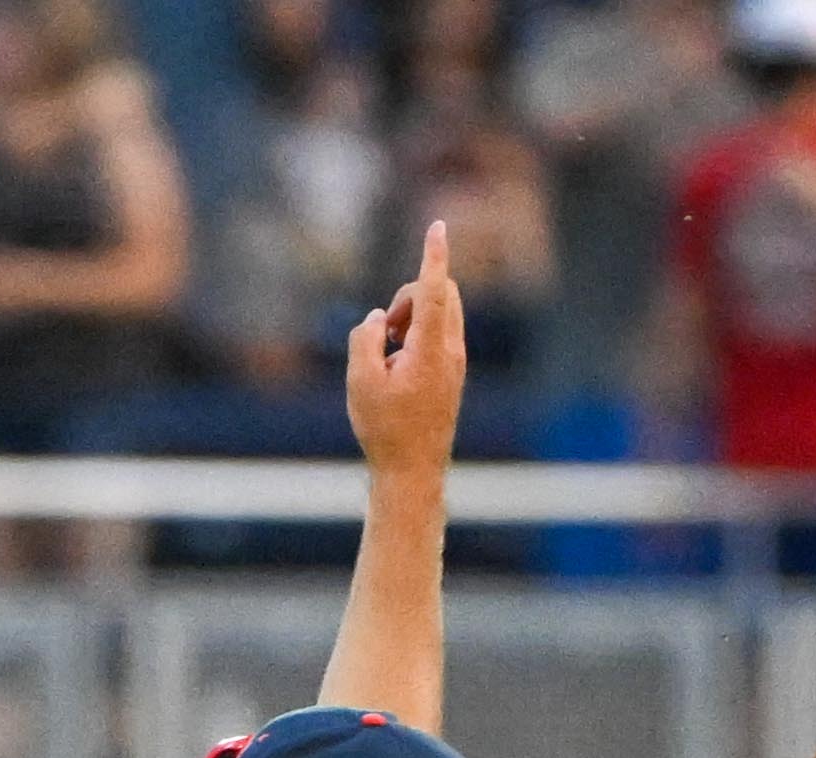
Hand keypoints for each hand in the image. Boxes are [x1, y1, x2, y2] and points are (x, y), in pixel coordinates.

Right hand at [338, 215, 465, 477]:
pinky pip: (440, 333)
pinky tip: (396, 365)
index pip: (434, 290)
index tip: (438, 226)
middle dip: (410, 295)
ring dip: (413, 315)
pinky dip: (417, 334)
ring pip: (442, 312)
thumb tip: (376, 320)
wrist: (413, 472)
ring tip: (387, 351)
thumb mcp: (360, 383)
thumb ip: (364, 340)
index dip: (433, 255)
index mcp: (430, 350)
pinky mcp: (453, 373)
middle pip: (442, 293)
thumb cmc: (385, 430)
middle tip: (386, 331)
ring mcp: (456, 362)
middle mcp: (451, 351)